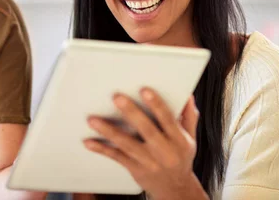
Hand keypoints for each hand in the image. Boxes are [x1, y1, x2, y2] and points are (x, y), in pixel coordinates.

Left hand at [83, 89, 205, 199]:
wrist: (176, 189)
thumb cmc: (180, 158)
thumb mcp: (190, 138)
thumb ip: (188, 116)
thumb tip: (187, 95)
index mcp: (178, 140)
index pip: (168, 119)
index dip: (157, 104)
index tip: (145, 90)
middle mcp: (164, 151)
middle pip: (147, 130)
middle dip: (131, 113)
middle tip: (117, 97)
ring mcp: (148, 161)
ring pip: (127, 144)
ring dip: (109, 131)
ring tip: (93, 119)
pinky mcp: (135, 169)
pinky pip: (117, 157)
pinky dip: (102, 149)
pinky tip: (89, 141)